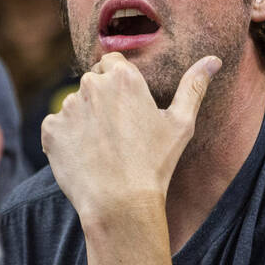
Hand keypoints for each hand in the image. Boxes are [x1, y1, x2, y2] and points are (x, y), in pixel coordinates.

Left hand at [41, 52, 220, 221]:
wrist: (120, 204)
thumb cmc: (154, 164)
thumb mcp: (180, 124)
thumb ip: (193, 86)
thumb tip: (214, 60)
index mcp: (123, 77)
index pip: (112, 62)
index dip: (119, 83)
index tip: (127, 106)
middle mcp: (91, 85)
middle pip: (92, 82)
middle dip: (101, 100)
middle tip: (117, 132)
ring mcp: (68, 106)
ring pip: (74, 105)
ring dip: (84, 119)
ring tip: (102, 148)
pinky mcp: (51, 128)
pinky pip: (57, 127)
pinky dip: (66, 139)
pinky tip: (84, 157)